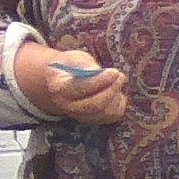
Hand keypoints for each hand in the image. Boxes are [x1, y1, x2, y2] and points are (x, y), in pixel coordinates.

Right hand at [13, 41, 128, 123]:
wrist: (61, 81)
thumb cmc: (70, 66)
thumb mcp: (75, 58)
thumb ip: (85, 65)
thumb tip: (98, 72)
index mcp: (58, 88)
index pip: (79, 88)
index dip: (99, 81)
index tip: (113, 71)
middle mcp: (66, 106)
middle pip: (93, 105)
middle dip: (111, 89)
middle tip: (120, 75)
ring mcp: (79, 115)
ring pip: (104, 112)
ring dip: (116, 96)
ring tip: (118, 80)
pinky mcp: (92, 119)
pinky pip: (111, 116)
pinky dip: (119, 103)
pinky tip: (116, 91)